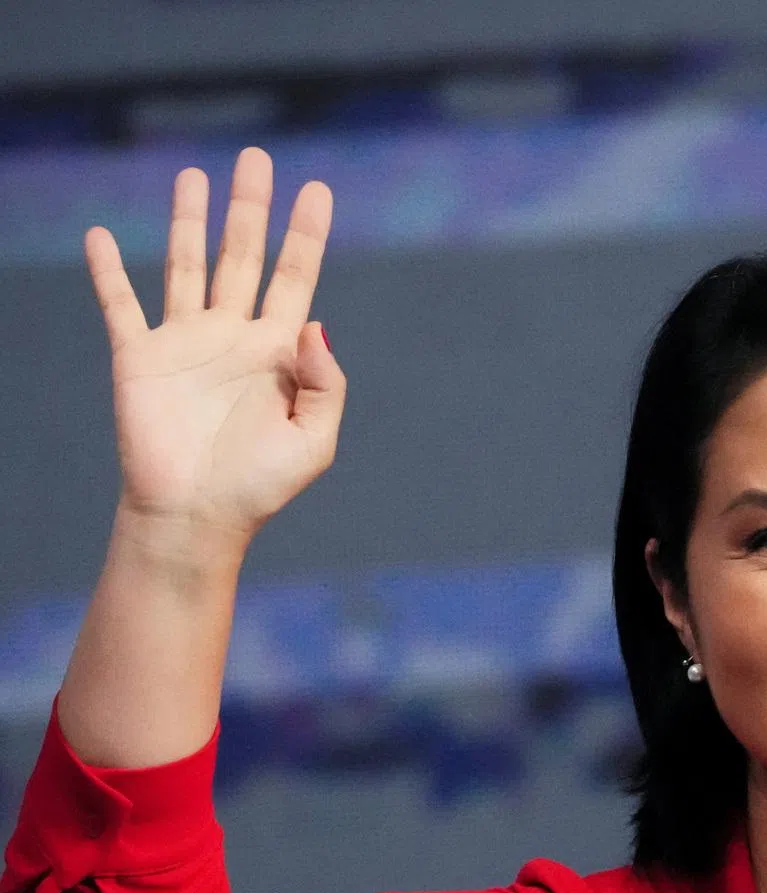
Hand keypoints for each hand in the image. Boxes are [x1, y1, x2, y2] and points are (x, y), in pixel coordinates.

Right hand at [84, 146, 345, 550]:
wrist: (195, 518)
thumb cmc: (259, 487)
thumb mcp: (314, 441)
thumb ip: (326, 382)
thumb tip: (315, 321)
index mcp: (277, 354)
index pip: (296, 279)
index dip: (307, 236)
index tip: (319, 191)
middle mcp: (232, 338)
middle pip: (244, 256)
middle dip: (250, 208)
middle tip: (257, 159)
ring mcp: (185, 344)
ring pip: (187, 265)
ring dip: (190, 221)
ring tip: (194, 175)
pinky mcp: (140, 358)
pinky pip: (120, 304)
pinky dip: (108, 271)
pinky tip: (100, 236)